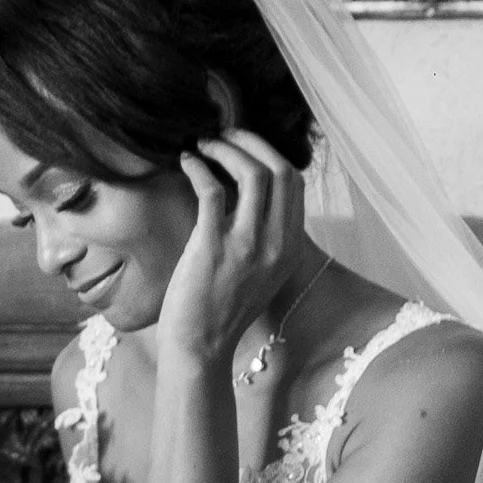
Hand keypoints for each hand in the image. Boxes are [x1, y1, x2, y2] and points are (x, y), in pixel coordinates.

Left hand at [156, 134, 308, 371]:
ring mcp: (248, 245)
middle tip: (225, 134)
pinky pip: (211, 189)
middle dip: (252, 142)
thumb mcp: (261, 271)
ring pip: (253, 173)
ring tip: (204, 144)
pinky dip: (199, 167)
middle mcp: (278, 243)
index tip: (244, 145)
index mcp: (291, 247)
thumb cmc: (221, 310)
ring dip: (226, 148)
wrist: (200, 348)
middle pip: (281, 170)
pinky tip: (187, 162)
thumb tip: (243, 190)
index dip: (269, 154)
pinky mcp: (214, 247)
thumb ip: (264, 235)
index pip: (295, 182)